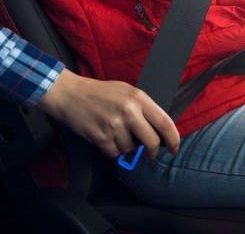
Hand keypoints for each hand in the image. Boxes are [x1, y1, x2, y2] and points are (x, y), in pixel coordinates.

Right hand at [37, 69, 180, 158]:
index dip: (173, 139)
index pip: (164, 122)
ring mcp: (114, 125)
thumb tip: (160, 131)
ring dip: (126, 147)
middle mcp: (128, 111)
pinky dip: (112, 150)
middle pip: (152, 142)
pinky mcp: (101, 137)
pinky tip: (106, 137)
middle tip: (149, 152)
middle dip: (152, 151)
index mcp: (138, 98)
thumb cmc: (100, 93)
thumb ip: (144, 108)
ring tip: (116, 133)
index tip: (174, 148)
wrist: (70, 95)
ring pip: (131, 150)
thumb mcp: (126, 91)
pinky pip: (115, 154)